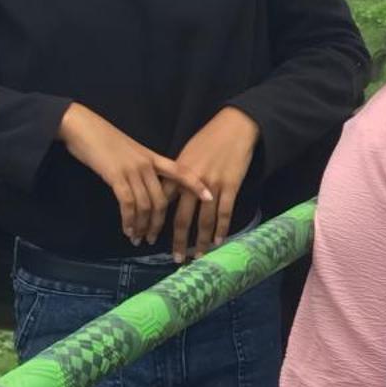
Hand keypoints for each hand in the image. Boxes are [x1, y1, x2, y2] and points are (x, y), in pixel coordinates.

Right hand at [59, 104, 211, 247]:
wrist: (83, 127)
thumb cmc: (105, 139)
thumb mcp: (131, 152)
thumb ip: (143, 167)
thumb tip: (149, 188)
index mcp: (153, 157)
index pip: (181, 171)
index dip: (196, 185)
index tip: (210, 198)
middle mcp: (147, 164)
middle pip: (162, 199)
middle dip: (158, 223)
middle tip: (153, 238)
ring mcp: (132, 170)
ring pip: (146, 205)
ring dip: (142, 226)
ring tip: (138, 239)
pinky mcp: (116, 176)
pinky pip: (128, 204)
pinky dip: (129, 220)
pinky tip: (127, 230)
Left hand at [169, 107, 259, 261]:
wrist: (234, 127)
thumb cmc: (208, 139)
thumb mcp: (186, 155)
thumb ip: (176, 177)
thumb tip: (167, 195)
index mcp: (177, 174)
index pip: (162, 203)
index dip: (156, 223)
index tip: (151, 238)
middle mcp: (191, 183)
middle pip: (181, 218)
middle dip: (178, 242)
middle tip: (176, 259)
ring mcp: (212, 186)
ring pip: (204, 220)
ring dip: (200, 241)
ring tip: (198, 256)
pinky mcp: (230, 186)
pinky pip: (224, 213)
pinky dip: (221, 229)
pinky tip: (217, 241)